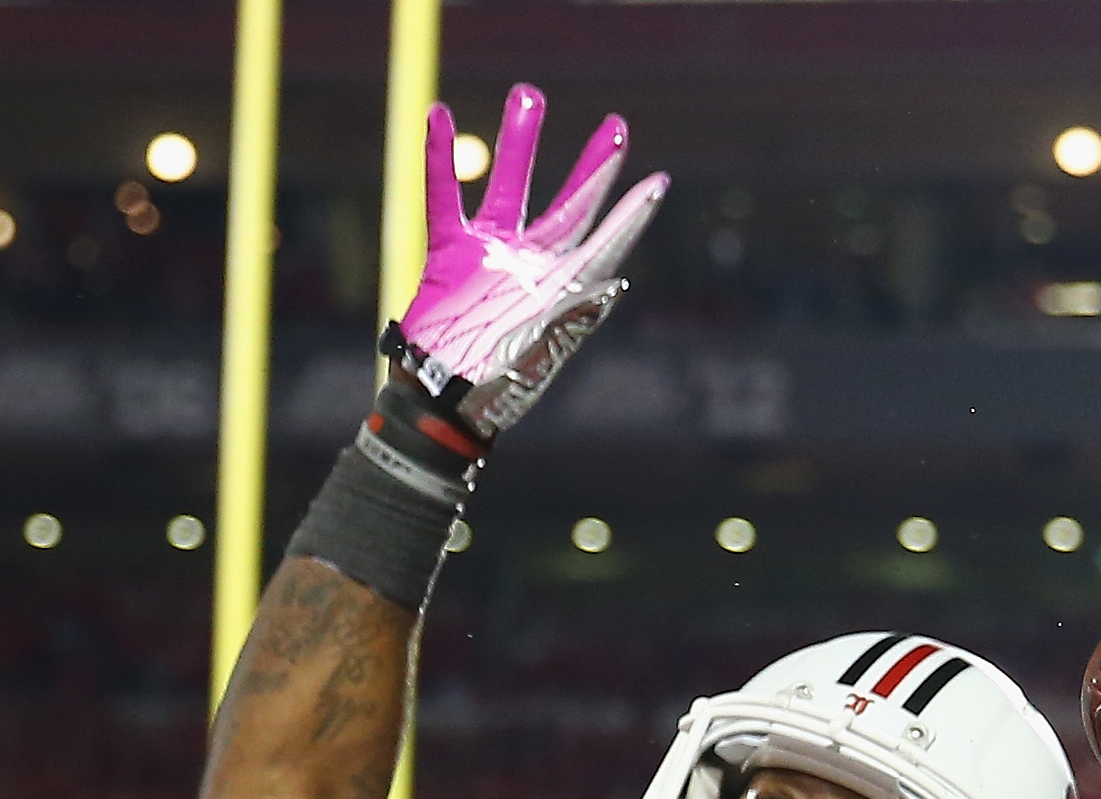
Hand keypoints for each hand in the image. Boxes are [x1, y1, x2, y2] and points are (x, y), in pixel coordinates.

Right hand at [389, 84, 668, 440]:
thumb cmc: (498, 388)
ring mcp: (494, 254)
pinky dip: (441, 159)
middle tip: (617, 125)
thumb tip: (616, 281)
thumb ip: (576, 316)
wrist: (442, 402)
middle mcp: (536, 262)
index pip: (608, 240)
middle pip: (573, 203)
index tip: (659, 183)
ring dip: (520, 142)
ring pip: (511, 185)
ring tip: (529, 95)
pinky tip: (441, 117)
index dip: (634, 213)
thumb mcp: (543, 354)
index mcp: (566, 287)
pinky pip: (445, 197)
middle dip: (594, 166)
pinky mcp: (451, 252)